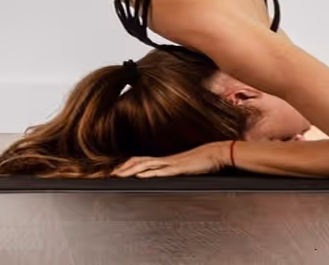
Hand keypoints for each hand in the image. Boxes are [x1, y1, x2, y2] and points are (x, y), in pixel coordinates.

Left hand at [110, 141, 230, 178]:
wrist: (216, 153)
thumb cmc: (202, 160)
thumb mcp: (185, 167)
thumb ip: (174, 170)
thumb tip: (166, 175)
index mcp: (165, 160)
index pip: (142, 161)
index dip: (128, 166)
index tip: (118, 171)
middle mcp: (165, 160)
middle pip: (139, 162)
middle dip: (125, 168)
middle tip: (112, 174)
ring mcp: (171, 163)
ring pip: (147, 165)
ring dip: (132, 170)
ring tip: (120, 174)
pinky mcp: (179, 168)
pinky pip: (162, 170)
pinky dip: (150, 173)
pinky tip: (142, 176)